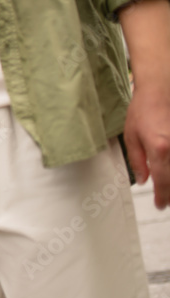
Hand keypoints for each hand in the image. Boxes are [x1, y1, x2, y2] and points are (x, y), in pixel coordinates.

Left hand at [123, 82, 169, 209]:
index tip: (160, 205)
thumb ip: (138, 161)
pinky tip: (169, 173)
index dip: (163, 197)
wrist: (160, 92)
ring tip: (167, 189)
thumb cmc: (143, 111)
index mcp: (159, 148)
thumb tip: (144, 180)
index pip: (164, 181)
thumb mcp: (131, 137)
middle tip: (165, 200)